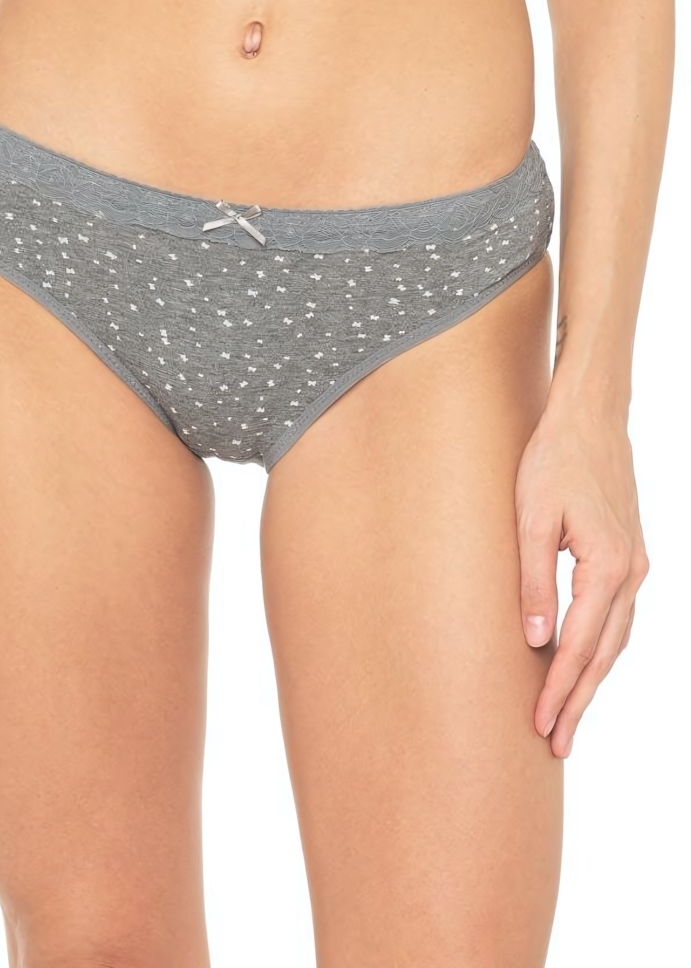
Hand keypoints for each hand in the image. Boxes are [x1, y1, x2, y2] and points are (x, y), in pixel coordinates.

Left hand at [514, 399, 647, 757]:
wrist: (590, 419)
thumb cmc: (554, 461)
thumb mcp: (530, 517)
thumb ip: (532, 580)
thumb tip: (534, 640)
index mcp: (607, 566)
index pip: (579, 645)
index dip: (559, 689)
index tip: (540, 725)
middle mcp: (631, 573)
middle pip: (604, 654)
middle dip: (579, 701)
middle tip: (555, 745)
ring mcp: (636, 566)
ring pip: (615, 640)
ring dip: (590, 680)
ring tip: (567, 719)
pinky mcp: (629, 557)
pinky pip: (617, 618)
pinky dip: (600, 649)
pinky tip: (582, 666)